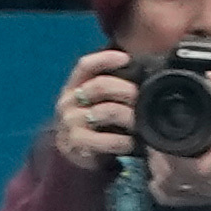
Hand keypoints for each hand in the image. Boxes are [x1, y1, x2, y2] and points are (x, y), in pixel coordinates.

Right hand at [52, 48, 141, 165]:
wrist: (74, 152)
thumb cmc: (91, 120)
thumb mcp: (94, 100)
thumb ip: (109, 88)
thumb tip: (141, 76)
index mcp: (74, 85)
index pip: (86, 65)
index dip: (105, 59)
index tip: (126, 58)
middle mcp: (69, 101)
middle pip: (100, 86)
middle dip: (126, 90)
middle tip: (140, 97)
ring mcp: (71, 121)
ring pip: (105, 111)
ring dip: (128, 116)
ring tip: (139, 122)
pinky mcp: (77, 142)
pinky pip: (104, 140)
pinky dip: (121, 141)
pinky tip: (130, 143)